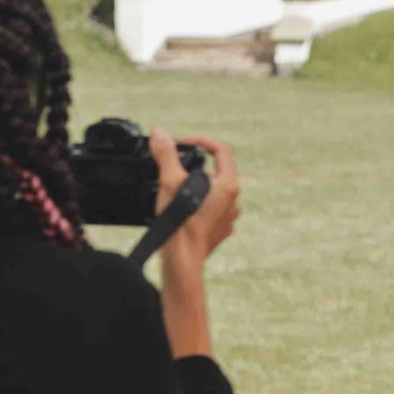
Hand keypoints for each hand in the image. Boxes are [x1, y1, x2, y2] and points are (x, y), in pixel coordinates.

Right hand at [149, 131, 240, 265]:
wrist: (182, 261)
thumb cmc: (180, 223)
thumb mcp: (169, 181)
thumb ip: (166, 154)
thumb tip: (159, 132)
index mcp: (228, 185)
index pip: (221, 149)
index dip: (200, 140)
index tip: (183, 144)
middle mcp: (233, 201)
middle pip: (216, 170)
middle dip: (194, 165)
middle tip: (174, 168)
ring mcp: (228, 217)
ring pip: (213, 192)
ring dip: (195, 186)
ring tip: (175, 189)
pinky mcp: (220, 230)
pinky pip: (210, 210)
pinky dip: (196, 204)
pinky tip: (181, 208)